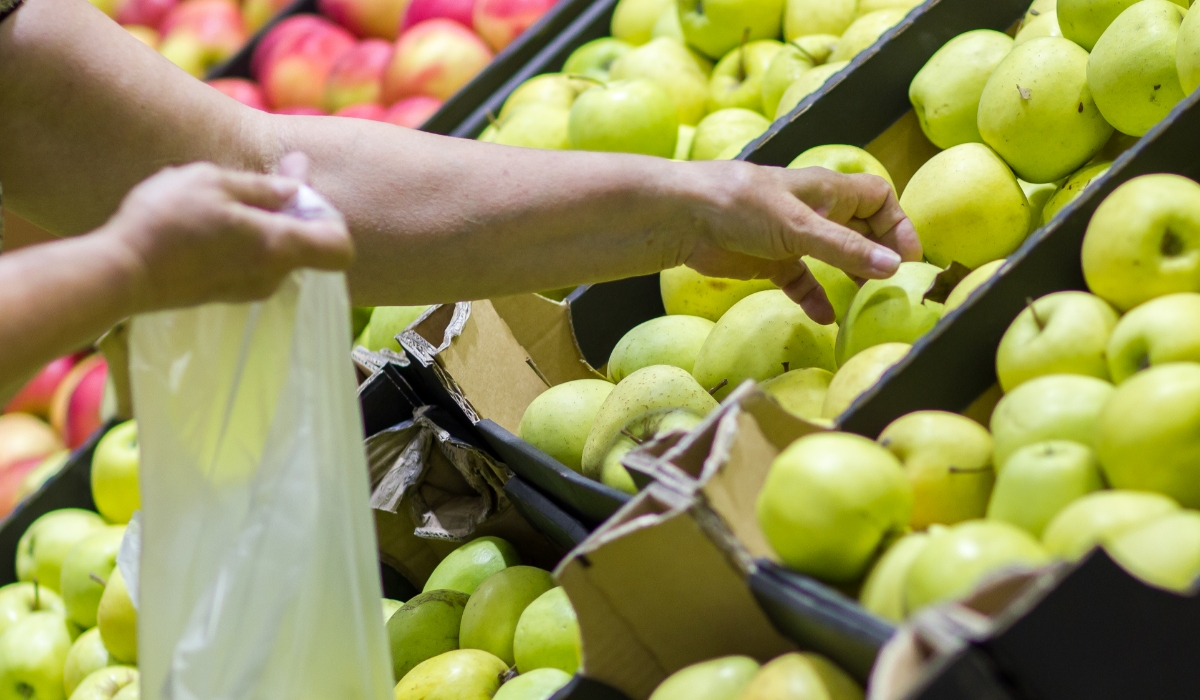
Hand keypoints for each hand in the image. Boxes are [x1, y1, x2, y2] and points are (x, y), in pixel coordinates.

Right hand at [100, 159, 353, 312]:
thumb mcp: (214, 183)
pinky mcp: (228, 294)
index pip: (341, 246)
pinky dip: (244, 240)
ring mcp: (251, 290)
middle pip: (308, 244)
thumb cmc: (168, 221)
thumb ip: (264, 186)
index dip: (328, 214)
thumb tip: (296, 186)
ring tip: (225, 197)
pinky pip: (253, 262)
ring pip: (277, 251)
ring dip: (264, 222)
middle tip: (269, 175)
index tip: (299, 191)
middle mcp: (274, 275)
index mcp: (281, 247)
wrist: (122, 274)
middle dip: (294, 208)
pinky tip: (210, 220)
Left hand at [677, 161, 921, 324]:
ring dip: (850, 276)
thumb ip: (845, 249)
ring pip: (832, 257)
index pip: (877, 197)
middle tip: (894, 285)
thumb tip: (893, 267)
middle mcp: (813, 211)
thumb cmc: (740, 205)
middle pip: (859, 229)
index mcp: (826, 190)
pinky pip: (801, 281)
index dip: (897, 223)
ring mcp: (790, 237)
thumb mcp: (799, 227)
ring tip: (868, 301)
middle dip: (878, 253)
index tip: (907, 257)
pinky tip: (825, 317)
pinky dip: (814, 297)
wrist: (682, 218)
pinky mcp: (768, 261)